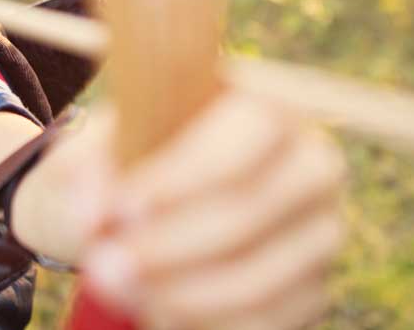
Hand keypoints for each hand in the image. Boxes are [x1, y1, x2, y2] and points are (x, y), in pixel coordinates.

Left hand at [61, 91, 346, 329]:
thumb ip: (92, 167)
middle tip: (103, 264)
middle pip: (256, 209)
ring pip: (262, 278)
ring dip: (180, 293)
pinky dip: (204, 324)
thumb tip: (97, 209)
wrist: (141, 212)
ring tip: (116, 288)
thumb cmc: (129, 163)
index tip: (121, 206)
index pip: (253, 129)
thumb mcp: (100, 148)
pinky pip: (266, 324)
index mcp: (270, 105)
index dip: (188, 173)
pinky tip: (154, 309)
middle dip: (172, 245)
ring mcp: (320, 232)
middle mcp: (313, 164)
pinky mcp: (312, 292)